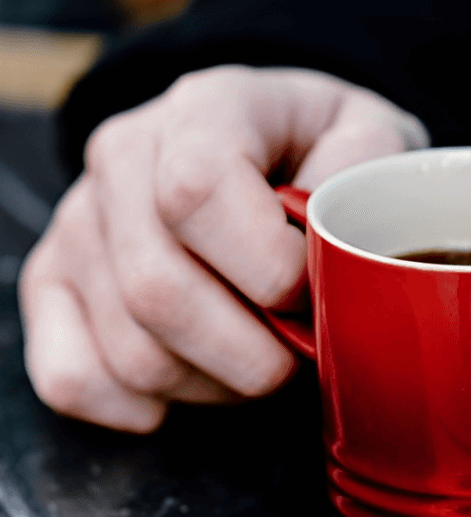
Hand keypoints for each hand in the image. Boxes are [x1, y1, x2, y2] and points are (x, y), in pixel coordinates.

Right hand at [19, 65, 428, 431]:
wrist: (268, 146)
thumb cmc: (323, 151)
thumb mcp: (369, 134)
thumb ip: (362, 171)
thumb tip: (333, 239)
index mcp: (206, 110)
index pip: (197, 190)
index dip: (266, 266)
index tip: (310, 291)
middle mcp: (124, 159)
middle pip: (156, 289)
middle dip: (251, 353)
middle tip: (299, 352)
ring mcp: (80, 223)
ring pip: (129, 349)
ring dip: (214, 384)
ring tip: (260, 358)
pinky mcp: (54, 282)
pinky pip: (72, 377)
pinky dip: (139, 406)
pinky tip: (195, 382)